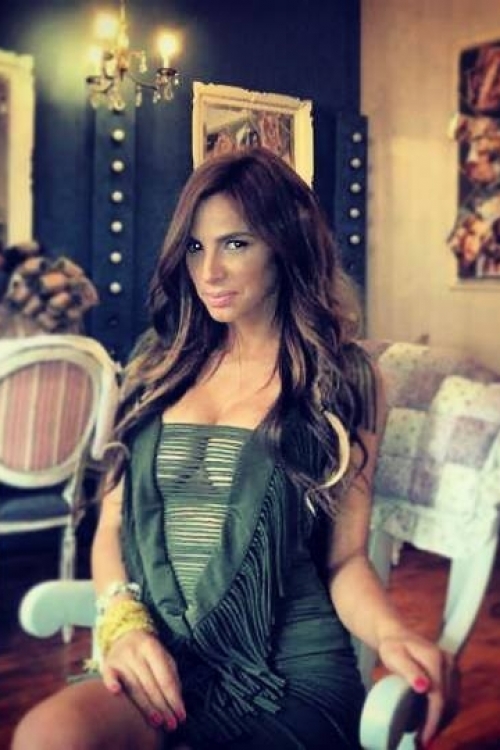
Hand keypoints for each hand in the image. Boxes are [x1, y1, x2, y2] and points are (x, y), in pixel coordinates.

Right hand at [100, 629, 186, 731]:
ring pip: (134, 686)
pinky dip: (112, 683)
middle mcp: (135, 652)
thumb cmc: (148, 652)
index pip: (165, 677)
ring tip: (157, 721)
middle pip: (150, 684)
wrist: (124, 635)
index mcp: (152, 647)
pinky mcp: (107, 665)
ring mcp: (120, 658)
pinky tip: (117, 692)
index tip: (181, 715)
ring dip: (146, 706)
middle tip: (171, 724)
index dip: (173, 698)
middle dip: (162, 706)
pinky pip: (109, 676)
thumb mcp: (163, 657)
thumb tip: (177, 700)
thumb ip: (171, 676)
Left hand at [377, 629, 448, 746]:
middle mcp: (449, 662)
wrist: (397, 634)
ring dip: (442, 720)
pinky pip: (452, 697)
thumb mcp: (394, 656)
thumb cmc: (393, 646)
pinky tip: (433, 720)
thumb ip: (408, 670)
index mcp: (435, 658)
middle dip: (437, 724)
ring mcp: (453, 667)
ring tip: (426, 733)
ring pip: (453, 702)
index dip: (432, 720)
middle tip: (422, 739)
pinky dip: (444, 712)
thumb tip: (424, 687)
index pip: (439, 696)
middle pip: (449, 702)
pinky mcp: (452, 672)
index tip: (423, 736)